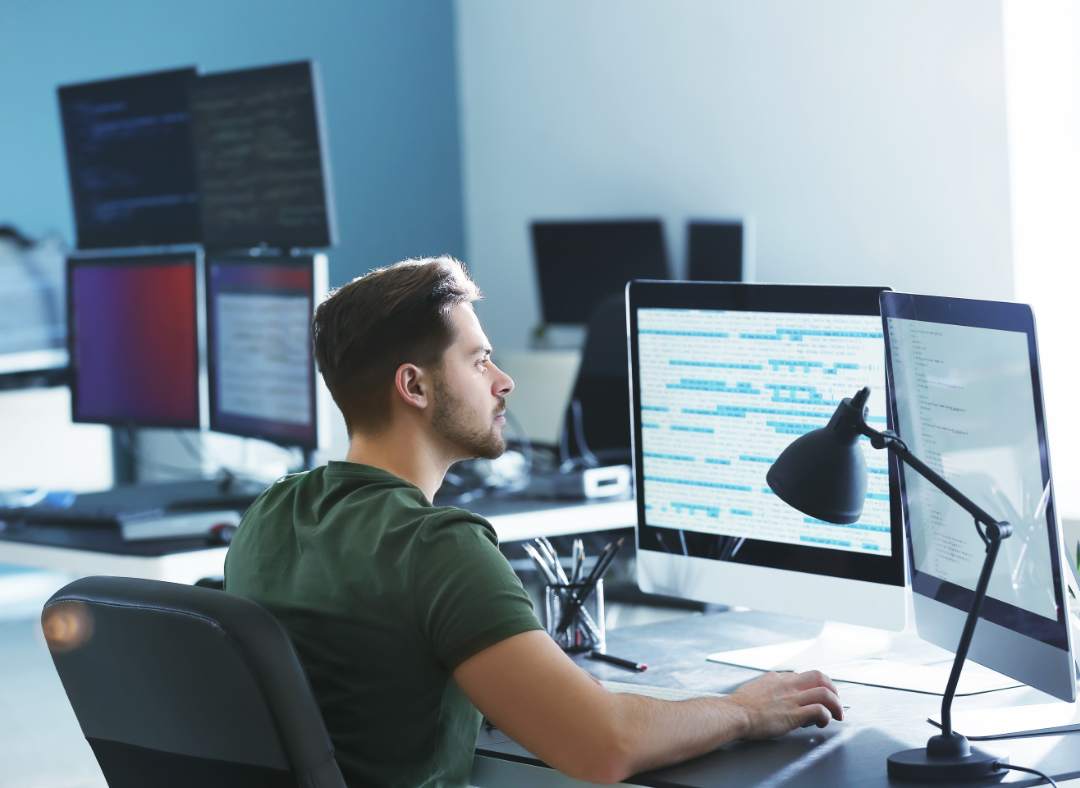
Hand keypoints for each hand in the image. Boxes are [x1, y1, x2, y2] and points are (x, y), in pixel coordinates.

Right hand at [727, 670, 842, 738]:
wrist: (734, 713)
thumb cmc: (739, 706)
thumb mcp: (754, 688)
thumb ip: (766, 688)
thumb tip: (769, 694)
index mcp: (777, 678)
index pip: (803, 676)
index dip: (813, 687)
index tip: (815, 696)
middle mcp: (787, 685)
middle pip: (819, 677)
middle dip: (832, 689)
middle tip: (835, 701)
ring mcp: (792, 698)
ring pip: (825, 693)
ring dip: (836, 704)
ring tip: (836, 714)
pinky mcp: (794, 714)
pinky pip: (819, 710)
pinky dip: (826, 716)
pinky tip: (822, 723)